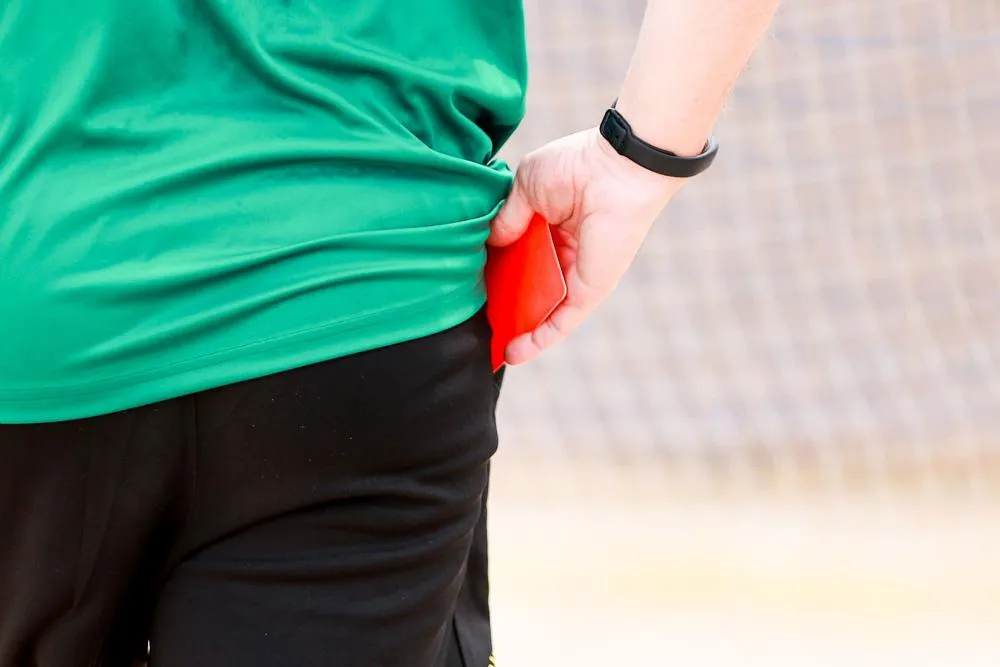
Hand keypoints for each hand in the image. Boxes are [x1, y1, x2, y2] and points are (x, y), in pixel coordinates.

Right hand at [489, 127, 686, 365]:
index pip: (517, 259)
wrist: (616, 169)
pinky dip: (538, 340)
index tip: (471, 287)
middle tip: (475, 322)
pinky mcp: (589, 290)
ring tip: (488, 347)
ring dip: (517, 330)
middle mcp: (563, 254)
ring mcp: (576, 275)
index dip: (495, 273)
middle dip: (504, 305)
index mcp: (549, 226)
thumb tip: (489, 244)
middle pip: (527, 288)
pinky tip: (514, 354)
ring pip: (541, 310)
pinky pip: (561, 322)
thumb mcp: (526, 189)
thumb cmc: (575, 167)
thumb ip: (507, 219)